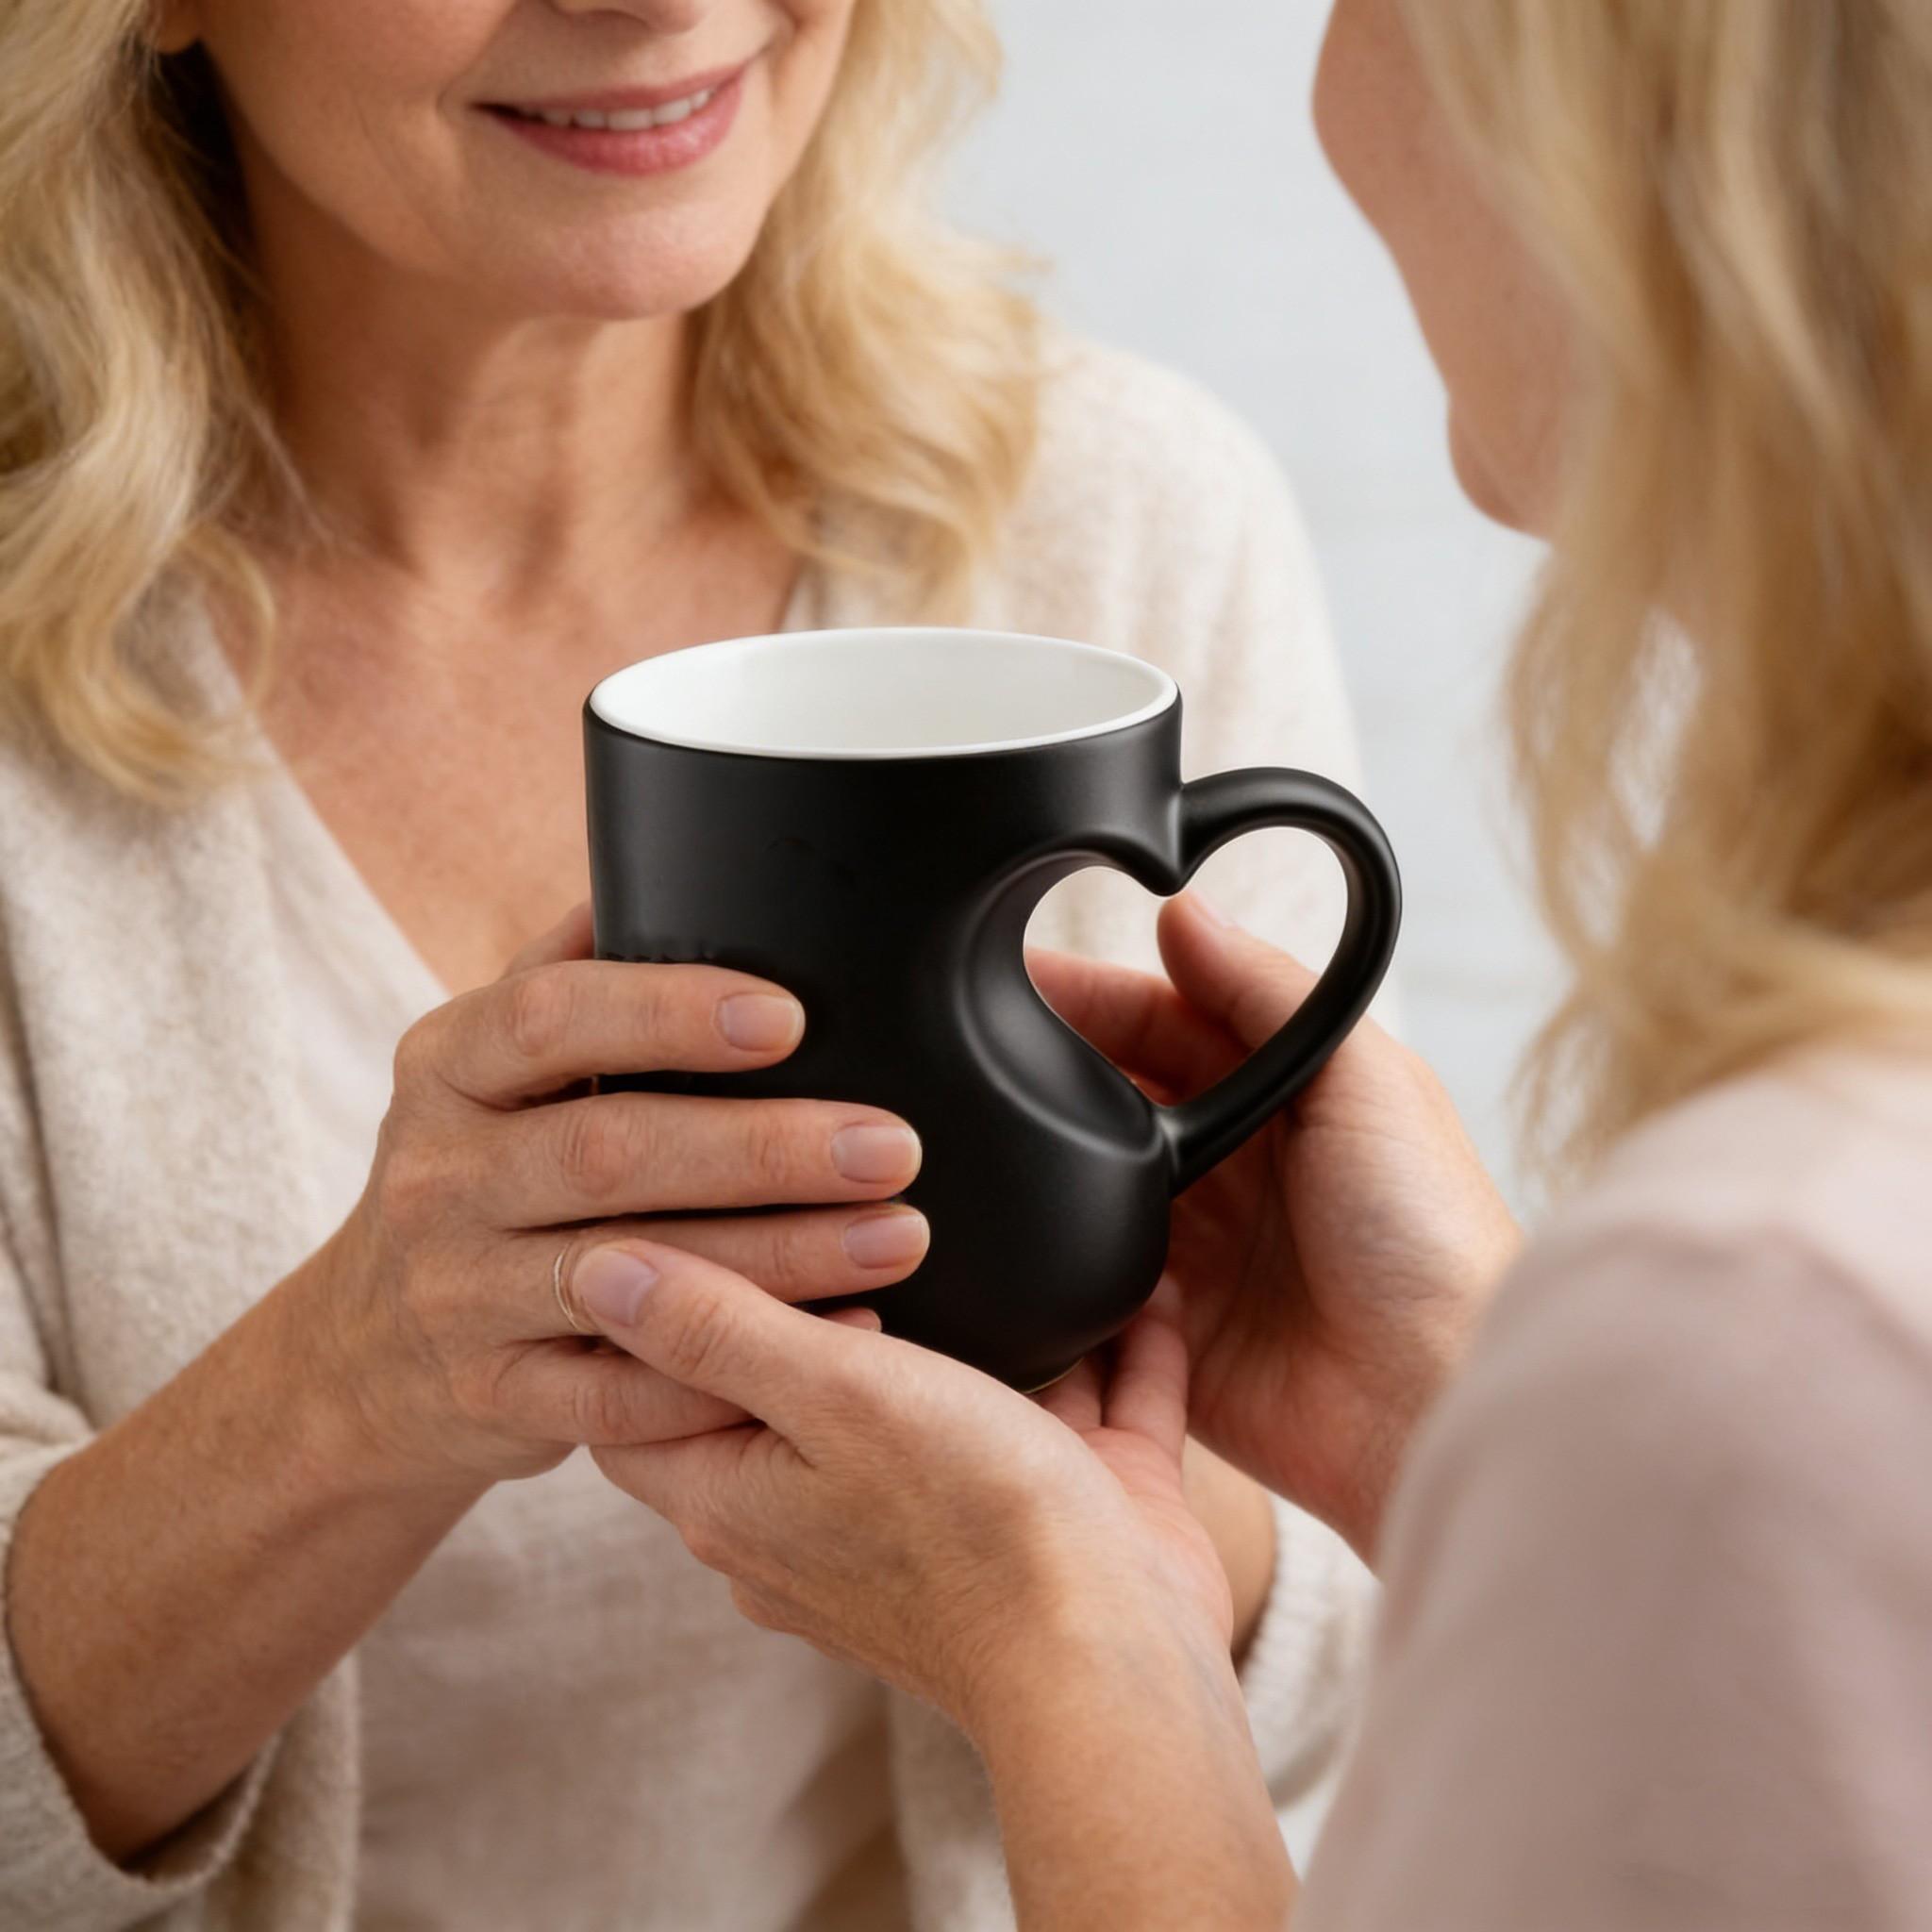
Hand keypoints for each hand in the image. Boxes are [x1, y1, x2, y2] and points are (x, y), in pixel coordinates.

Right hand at [299, 903, 931, 1490]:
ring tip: (896, 1236)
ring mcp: (458, 1296)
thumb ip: (568, 975)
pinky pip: (626, 1398)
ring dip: (777, 1259)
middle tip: (892, 1146)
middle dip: (763, 1148)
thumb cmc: (477, 1172)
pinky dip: (733, 1373)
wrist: (368, 1355)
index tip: (788, 1015)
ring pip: (632, 1277)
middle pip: (608, 1153)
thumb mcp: (486, 1065)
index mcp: (448, 1066)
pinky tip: (834, 1340)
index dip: (668, 1012)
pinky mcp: (494, 1397)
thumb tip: (667, 862)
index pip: (547, 1020)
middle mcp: (438, 1176)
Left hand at [576, 1239, 1232, 1732]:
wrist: (1117, 1668)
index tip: (691, 1221)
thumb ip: (715, 1329)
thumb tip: (595, 1268)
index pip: (638, 1405)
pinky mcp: (1039, 1523)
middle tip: (833, 1203)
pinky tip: (1138, 1292)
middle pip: (782, 1396)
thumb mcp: (826, 1395)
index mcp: (737, 1504)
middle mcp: (817, 1527)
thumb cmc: (967, 1530)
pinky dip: (1094, 1361)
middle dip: (809, 1303)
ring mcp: (931, 1531)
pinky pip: (1063, 1418)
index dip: (647, 1314)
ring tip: (982, 1233)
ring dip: (957, 1327)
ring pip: (931, 1406)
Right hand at [1030, 895, 1520, 1560]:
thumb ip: (1267, 993)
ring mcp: (1190, 1250)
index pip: (1164, 1023)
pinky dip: (1047, 1250)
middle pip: (1113, 1096)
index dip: (1093, 996)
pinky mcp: (1157, 1331)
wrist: (1432, 1402)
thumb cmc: (1432, 1238)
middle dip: (1049, 1067)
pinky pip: (1078, 1278)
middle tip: (970, 1044)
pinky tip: (1008, 1222)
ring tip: (974, 1126)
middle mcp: (1230, 1168)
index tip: (1016, 972)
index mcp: (1281, 1098)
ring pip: (1084, 1183)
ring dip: (1042, 1158)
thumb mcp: (1365, 1081)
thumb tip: (1184, 910)